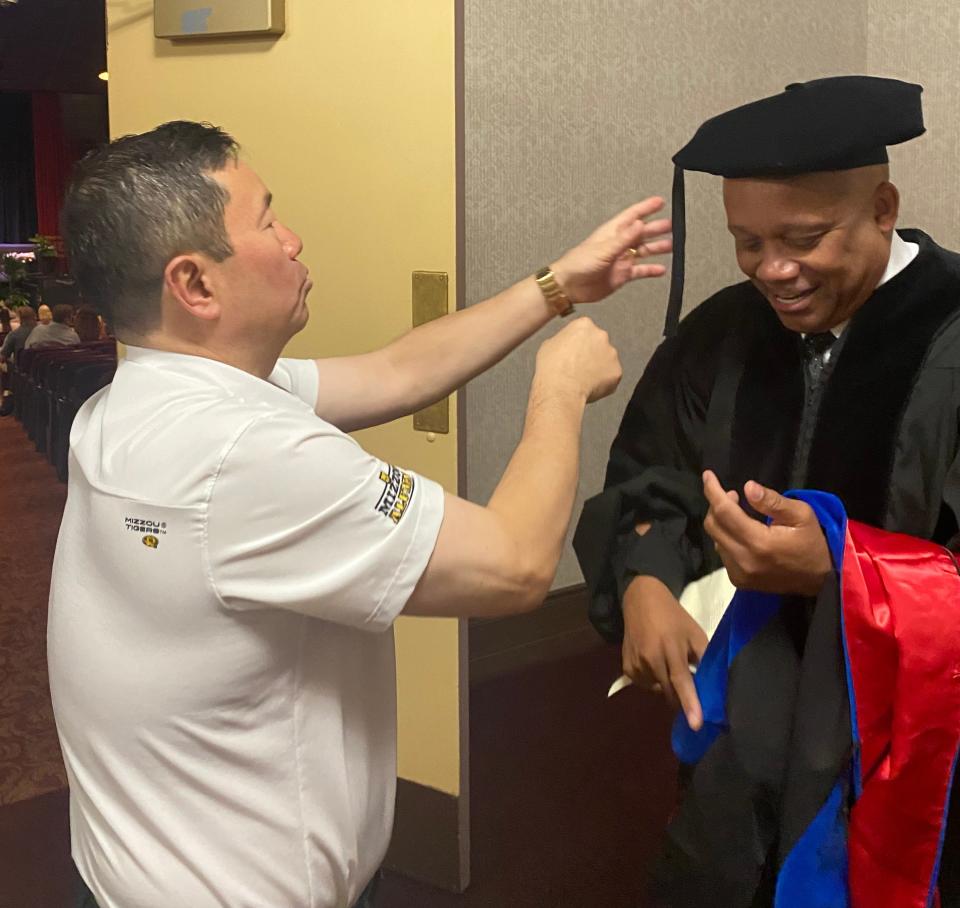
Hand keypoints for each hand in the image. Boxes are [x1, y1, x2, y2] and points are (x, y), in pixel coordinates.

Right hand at [534, 317, 621, 402]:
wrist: (560, 389)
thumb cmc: (552, 368)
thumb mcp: (548, 345)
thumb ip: (562, 340)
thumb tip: (564, 345)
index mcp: (584, 325)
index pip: (584, 330)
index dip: (577, 343)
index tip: (573, 351)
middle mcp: (601, 336)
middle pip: (598, 343)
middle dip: (590, 353)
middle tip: (577, 365)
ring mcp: (611, 354)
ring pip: (606, 360)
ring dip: (598, 367)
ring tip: (582, 377)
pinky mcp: (616, 371)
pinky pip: (611, 376)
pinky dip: (603, 381)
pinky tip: (589, 385)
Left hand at [550, 197, 671, 303]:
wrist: (569, 286)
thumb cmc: (579, 263)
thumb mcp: (604, 248)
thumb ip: (624, 238)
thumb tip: (640, 223)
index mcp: (613, 232)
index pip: (633, 215)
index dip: (646, 208)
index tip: (660, 201)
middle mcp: (619, 244)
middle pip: (641, 233)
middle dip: (656, 228)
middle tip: (672, 225)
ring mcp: (621, 259)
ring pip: (643, 250)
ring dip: (656, 248)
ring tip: (671, 245)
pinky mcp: (621, 275)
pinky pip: (640, 270)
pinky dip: (651, 270)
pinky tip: (661, 269)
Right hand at [622, 575, 706, 730]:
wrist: (640, 600)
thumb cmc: (673, 616)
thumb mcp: (694, 632)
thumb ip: (703, 657)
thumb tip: (712, 684)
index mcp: (670, 647)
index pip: (682, 681)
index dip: (690, 703)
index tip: (696, 724)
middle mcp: (650, 658)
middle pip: (669, 691)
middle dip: (681, 697)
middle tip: (690, 687)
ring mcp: (636, 663)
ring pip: (657, 690)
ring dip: (667, 686)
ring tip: (669, 664)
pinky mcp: (626, 667)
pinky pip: (645, 685)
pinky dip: (654, 681)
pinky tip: (656, 665)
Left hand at [702, 470, 831, 595]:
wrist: (820, 580)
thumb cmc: (812, 543)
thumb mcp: (801, 514)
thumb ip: (772, 501)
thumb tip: (747, 487)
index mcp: (758, 542)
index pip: (724, 512)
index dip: (713, 491)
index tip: (707, 475)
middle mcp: (743, 559)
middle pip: (713, 525)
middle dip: (716, 505)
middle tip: (733, 495)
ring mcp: (739, 573)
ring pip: (716, 539)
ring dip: (721, 522)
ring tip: (739, 513)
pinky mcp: (739, 581)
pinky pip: (722, 553)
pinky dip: (726, 538)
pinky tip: (741, 533)